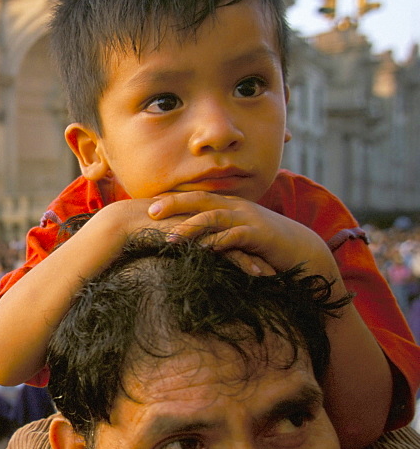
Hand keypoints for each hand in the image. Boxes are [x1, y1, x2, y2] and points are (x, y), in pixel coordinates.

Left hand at [147, 192, 335, 277]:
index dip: (172, 199)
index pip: (196, 198)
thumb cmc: (263, 245)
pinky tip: (203, 250)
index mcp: (228, 205)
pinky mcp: (259, 235)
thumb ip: (214, 233)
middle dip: (174, 204)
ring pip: (214, 218)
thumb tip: (189, 239)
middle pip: (200, 201)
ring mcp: (248, 219)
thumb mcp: (235, 235)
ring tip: (169, 238)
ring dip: (190, 227)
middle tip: (150, 212)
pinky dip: (218, 243)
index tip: (148, 204)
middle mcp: (236, 207)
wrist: (301, 250)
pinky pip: (235, 236)